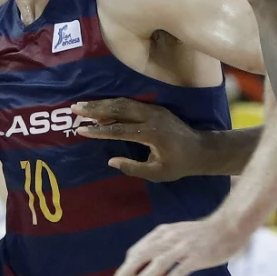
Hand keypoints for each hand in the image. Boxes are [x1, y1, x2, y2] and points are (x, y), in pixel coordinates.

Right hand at [72, 98, 205, 181]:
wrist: (201, 150)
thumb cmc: (179, 165)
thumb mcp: (157, 173)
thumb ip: (133, 168)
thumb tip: (111, 161)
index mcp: (151, 133)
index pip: (119, 130)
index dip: (99, 130)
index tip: (81, 129)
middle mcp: (151, 117)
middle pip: (118, 109)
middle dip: (95, 108)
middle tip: (75, 108)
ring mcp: (154, 110)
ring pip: (124, 103)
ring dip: (102, 103)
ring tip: (83, 105)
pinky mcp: (155, 108)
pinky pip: (131, 103)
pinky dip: (114, 104)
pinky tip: (102, 108)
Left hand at [110, 214, 252, 275]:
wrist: (228, 226)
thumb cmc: (201, 235)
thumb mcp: (177, 237)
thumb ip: (162, 252)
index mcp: (163, 233)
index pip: (138, 249)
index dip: (126, 265)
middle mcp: (170, 238)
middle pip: (143, 255)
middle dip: (127, 271)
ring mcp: (184, 247)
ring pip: (159, 262)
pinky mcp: (197, 257)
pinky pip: (179, 270)